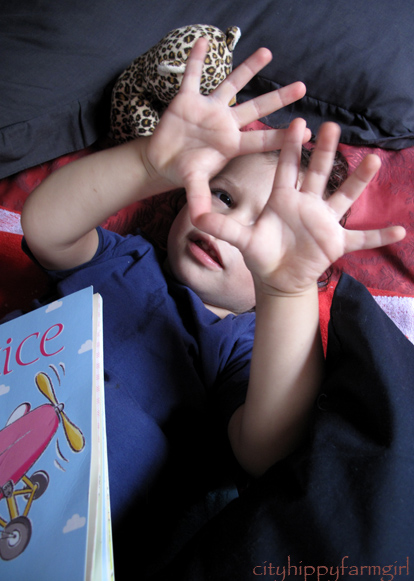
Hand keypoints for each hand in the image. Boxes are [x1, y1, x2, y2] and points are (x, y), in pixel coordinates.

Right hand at [145, 37, 308, 220]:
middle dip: (278, 99)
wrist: (163, 161)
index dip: (281, 137)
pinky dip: (196, 60)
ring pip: (232, 85)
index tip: (305, 132)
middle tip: (302, 87)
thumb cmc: (185, 171)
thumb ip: (199, 198)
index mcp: (230, 145)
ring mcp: (209, 110)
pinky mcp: (187, 100)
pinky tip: (204, 42)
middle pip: (256, 109)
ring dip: (248, 69)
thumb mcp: (193, 184)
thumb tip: (201, 221)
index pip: (260, 140)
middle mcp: (225, 124)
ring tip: (268, 53)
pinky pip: (193, 76)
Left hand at [197, 119, 405, 295]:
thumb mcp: (241, 238)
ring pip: (343, 196)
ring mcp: (324, 221)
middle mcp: (307, 203)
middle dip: (325, 152)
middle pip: (318, 173)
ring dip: (358, 180)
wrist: (276, 276)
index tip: (297, 122)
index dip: (290, 146)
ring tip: (374, 161)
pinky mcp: (336, 242)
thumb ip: (223, 226)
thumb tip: (195, 217)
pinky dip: (378, 236)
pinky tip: (399, 230)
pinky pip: (361, 238)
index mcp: (283, 198)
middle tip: (332, 127)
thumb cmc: (261, 253)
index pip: (287, 167)